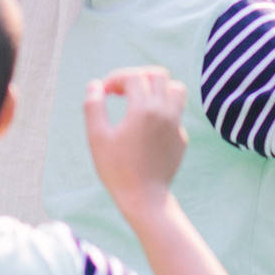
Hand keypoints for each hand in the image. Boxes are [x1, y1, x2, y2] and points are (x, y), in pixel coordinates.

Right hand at [83, 67, 187, 215]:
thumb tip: (95, 85)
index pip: (133, 76)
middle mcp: (165, 112)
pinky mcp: (181, 139)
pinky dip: (162, 110)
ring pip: (176, 89)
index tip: (104, 92)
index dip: (116, 79)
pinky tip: (146, 127)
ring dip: (158, 88)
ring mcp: (176, 125)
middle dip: (138, 76)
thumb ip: (93, 106)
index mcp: (144, 109)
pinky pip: (176, 113)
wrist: (145, 199)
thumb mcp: (97, 137)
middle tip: (122, 91)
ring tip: (140, 100)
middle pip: (159, 75)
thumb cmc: (117, 169)